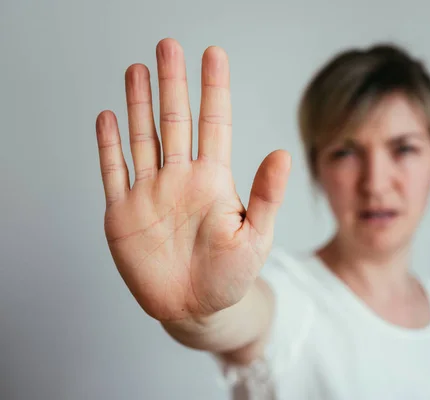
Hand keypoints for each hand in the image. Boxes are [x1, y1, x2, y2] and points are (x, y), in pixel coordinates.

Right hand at [95, 38, 289, 321]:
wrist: (197, 309)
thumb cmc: (231, 275)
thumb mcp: (256, 236)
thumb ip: (266, 195)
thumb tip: (282, 153)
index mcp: (213, 180)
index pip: (214, 123)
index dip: (213, 88)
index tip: (213, 55)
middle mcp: (181, 178)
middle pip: (175, 120)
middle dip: (172, 83)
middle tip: (168, 46)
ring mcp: (151, 193)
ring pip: (143, 138)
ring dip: (139, 104)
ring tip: (138, 69)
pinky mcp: (124, 214)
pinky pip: (114, 172)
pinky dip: (109, 145)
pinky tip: (108, 117)